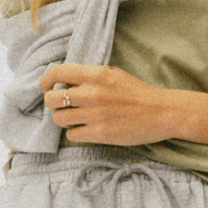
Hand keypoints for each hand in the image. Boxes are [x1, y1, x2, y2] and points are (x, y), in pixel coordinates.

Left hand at [40, 63, 172, 146]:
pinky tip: (85, 129)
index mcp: (95, 74)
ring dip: (63, 119)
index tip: (46, 87)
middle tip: (61, 106)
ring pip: (58, 119)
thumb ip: (90, 76)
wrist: (162, 112)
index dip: (45, 80)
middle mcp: (92, 93)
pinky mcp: (100, 134)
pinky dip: (75, 132)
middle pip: (52, 99)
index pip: (57, 72)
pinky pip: (72, 134)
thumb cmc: (138, 93)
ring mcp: (95, 115)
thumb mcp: (113, 74)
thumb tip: (65, 82)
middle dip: (52, 104)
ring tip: (74, 119)